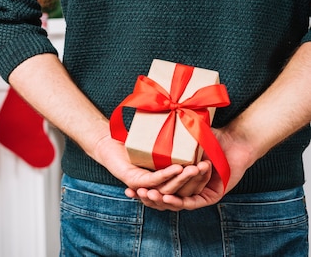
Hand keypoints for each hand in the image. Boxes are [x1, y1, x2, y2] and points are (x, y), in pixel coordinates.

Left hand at [92, 134, 211, 201]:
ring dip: (184, 178)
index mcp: (165, 182)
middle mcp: (157, 188)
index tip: (213, 168)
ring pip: (170, 187)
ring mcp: (146, 187)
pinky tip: (177, 168)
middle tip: (209, 169)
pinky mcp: (135, 182)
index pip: (188, 185)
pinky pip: (155, 180)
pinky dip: (167, 175)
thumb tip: (198, 132)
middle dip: (197, 179)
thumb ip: (177, 143)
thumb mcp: (160, 144)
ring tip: (197, 169)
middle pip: (182, 189)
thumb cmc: (134, 143)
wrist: (107, 144)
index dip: (201, 178)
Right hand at [125, 127, 249, 210]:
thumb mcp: (183, 141)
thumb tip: (142, 133)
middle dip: (149, 196)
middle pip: (164, 197)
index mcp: (179, 178)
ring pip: (177, 201)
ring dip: (162, 198)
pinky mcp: (211, 197)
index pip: (157, 188)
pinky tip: (168, 197)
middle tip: (136, 192)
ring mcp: (199, 194)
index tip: (127, 189)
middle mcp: (188, 188)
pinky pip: (193, 201)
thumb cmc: (209, 138)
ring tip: (149, 193)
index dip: (142, 190)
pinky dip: (180, 200)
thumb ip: (168, 143)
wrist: (234, 140)